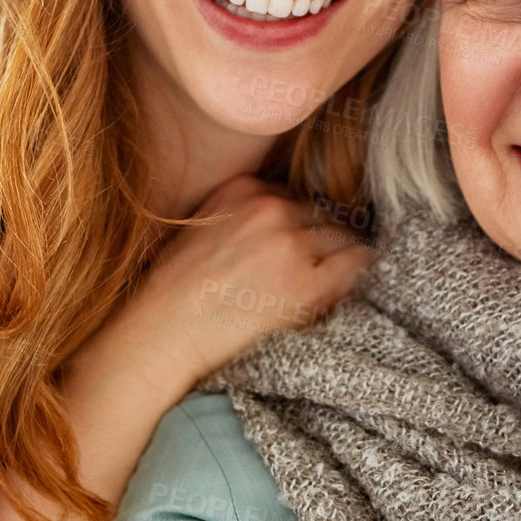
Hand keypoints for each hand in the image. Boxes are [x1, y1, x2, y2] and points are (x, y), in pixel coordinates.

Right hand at [71, 176, 373, 403]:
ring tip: (319, 281)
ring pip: (340, 236)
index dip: (295, 225)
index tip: (291, 247)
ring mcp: (291, 244)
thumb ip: (243, 214)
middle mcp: (271, 208)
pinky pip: (355, 262)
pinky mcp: (308, 282)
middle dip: (317, 240)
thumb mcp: (205, 226)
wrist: (164, 332)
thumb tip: (286, 222)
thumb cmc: (175, 289)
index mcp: (244, 189)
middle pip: (319, 214)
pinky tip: (346, 282)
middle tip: (306, 268)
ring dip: (335, 257)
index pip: (293, 198)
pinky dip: (356, 270)